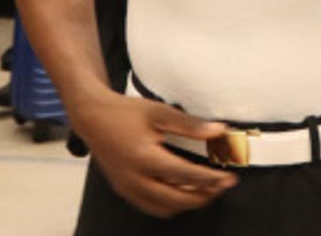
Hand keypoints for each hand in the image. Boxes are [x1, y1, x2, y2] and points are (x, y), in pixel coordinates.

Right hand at [72, 89, 237, 217]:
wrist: (93, 118)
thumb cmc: (123, 113)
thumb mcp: (160, 112)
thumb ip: (190, 125)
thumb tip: (216, 131)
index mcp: (144, 158)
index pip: (186, 176)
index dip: (210, 179)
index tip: (227, 178)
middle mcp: (135, 178)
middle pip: (177, 200)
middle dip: (204, 196)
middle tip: (221, 186)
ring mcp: (128, 187)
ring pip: (164, 208)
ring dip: (188, 202)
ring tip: (206, 189)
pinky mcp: (124, 190)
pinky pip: (151, 206)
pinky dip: (171, 204)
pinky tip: (183, 191)